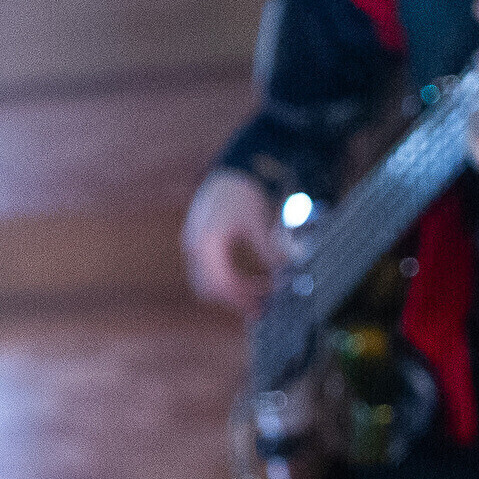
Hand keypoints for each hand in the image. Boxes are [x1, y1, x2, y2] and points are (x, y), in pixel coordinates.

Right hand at [182, 168, 283, 320]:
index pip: (219, 284)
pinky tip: (250, 276)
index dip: (239, 299)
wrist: (233, 169)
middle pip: (209, 288)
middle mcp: (195, 247)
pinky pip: (210, 269)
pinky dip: (229, 277)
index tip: (260, 308)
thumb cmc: (243, 192)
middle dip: (234, 298)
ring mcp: (195, 244)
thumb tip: (284, 275)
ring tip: (260, 290)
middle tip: (261, 305)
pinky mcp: (200, 241)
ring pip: (208, 281)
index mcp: (206, 244)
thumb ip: (269, 251)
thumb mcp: (258, 223)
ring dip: (232, 289)